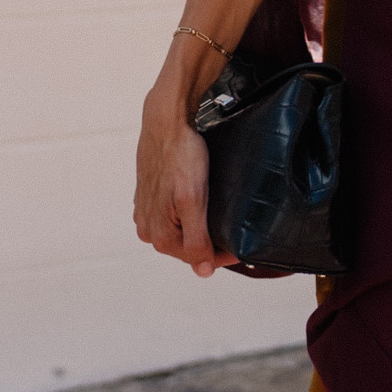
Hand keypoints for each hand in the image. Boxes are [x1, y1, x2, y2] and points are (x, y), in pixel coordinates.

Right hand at [134, 96, 237, 277]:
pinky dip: (187, 214)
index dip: (224, 254)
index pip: (198, 258)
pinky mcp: (148, 195)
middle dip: (210, 241)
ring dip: (199, 228)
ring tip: (220, 215)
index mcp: (158, 235)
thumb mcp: (192, 200)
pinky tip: (199, 201)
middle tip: (236, 230)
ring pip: (179, 230)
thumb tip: (203, 272)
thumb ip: (196, 240)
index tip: (244, 246)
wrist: (167, 119)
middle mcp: (148, 228)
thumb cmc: (181, 155)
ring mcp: (146, 211)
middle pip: (187, 246)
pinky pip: (171, 214)